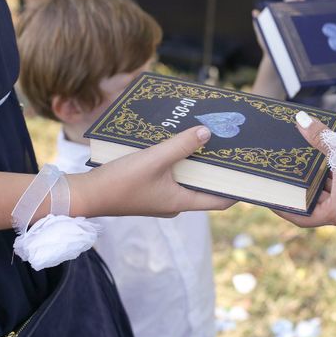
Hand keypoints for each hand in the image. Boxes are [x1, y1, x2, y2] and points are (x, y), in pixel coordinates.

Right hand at [70, 126, 234, 217]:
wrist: (86, 195)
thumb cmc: (121, 182)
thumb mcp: (155, 159)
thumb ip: (182, 145)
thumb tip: (207, 133)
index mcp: (182, 202)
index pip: (220, 200)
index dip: (236, 188)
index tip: (249, 170)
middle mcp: (175, 202)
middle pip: (204, 185)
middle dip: (215, 166)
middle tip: (228, 145)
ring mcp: (161, 197)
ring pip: (186, 178)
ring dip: (195, 160)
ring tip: (205, 138)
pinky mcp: (148, 190)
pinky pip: (171, 174)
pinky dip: (177, 161)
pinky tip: (176, 142)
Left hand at [273, 113, 335, 227]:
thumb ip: (319, 137)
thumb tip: (300, 120)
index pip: (302, 218)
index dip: (283, 208)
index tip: (269, 197)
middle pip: (314, 204)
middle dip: (298, 188)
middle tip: (280, 172)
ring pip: (329, 194)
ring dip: (316, 179)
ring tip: (298, 160)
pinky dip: (331, 175)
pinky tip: (324, 157)